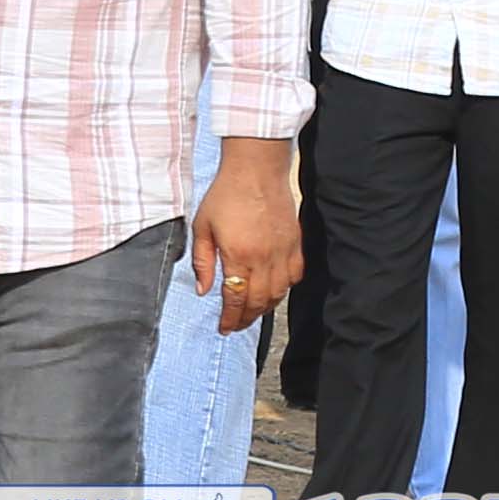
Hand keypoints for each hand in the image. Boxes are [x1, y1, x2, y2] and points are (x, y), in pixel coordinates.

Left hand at [187, 136, 302, 335]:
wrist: (256, 170)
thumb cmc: (225, 195)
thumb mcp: (202, 227)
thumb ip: (202, 262)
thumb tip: (204, 291)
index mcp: (238, 255)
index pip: (236, 298)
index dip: (230, 318)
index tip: (224, 328)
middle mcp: (264, 258)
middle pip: (258, 301)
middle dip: (246, 318)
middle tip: (236, 325)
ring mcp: (283, 252)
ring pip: (278, 293)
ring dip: (264, 307)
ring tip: (251, 312)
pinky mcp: (296, 244)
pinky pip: (295, 276)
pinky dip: (284, 289)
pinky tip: (273, 291)